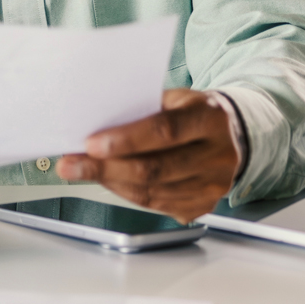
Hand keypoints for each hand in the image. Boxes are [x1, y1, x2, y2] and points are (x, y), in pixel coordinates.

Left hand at [57, 89, 238, 222]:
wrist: (232, 135)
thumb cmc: (193, 112)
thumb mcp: (175, 98)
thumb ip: (143, 110)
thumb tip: (96, 126)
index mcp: (211, 118)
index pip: (165, 131)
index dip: (126, 140)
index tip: (91, 144)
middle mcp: (218, 154)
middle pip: (156, 168)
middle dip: (107, 168)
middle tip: (72, 164)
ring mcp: (214, 184)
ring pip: (153, 192)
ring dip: (111, 183)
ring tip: (83, 172)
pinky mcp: (205, 204)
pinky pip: (157, 205)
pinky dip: (127, 193)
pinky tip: (109, 181)